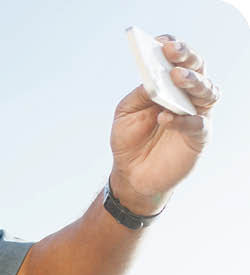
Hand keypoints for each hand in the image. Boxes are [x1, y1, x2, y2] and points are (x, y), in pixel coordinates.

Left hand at [109, 34, 219, 214]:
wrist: (132, 174)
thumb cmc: (129, 139)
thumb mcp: (126, 113)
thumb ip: (140, 94)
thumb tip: (152, 78)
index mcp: (170, 86)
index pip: (178, 60)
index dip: (173, 48)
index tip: (161, 42)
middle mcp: (188, 96)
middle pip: (198, 70)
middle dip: (187, 58)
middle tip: (173, 52)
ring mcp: (196, 115)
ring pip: (207, 91)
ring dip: (192, 82)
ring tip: (176, 77)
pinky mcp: (198, 137)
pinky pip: (197, 124)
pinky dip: (182, 119)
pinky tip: (165, 117)